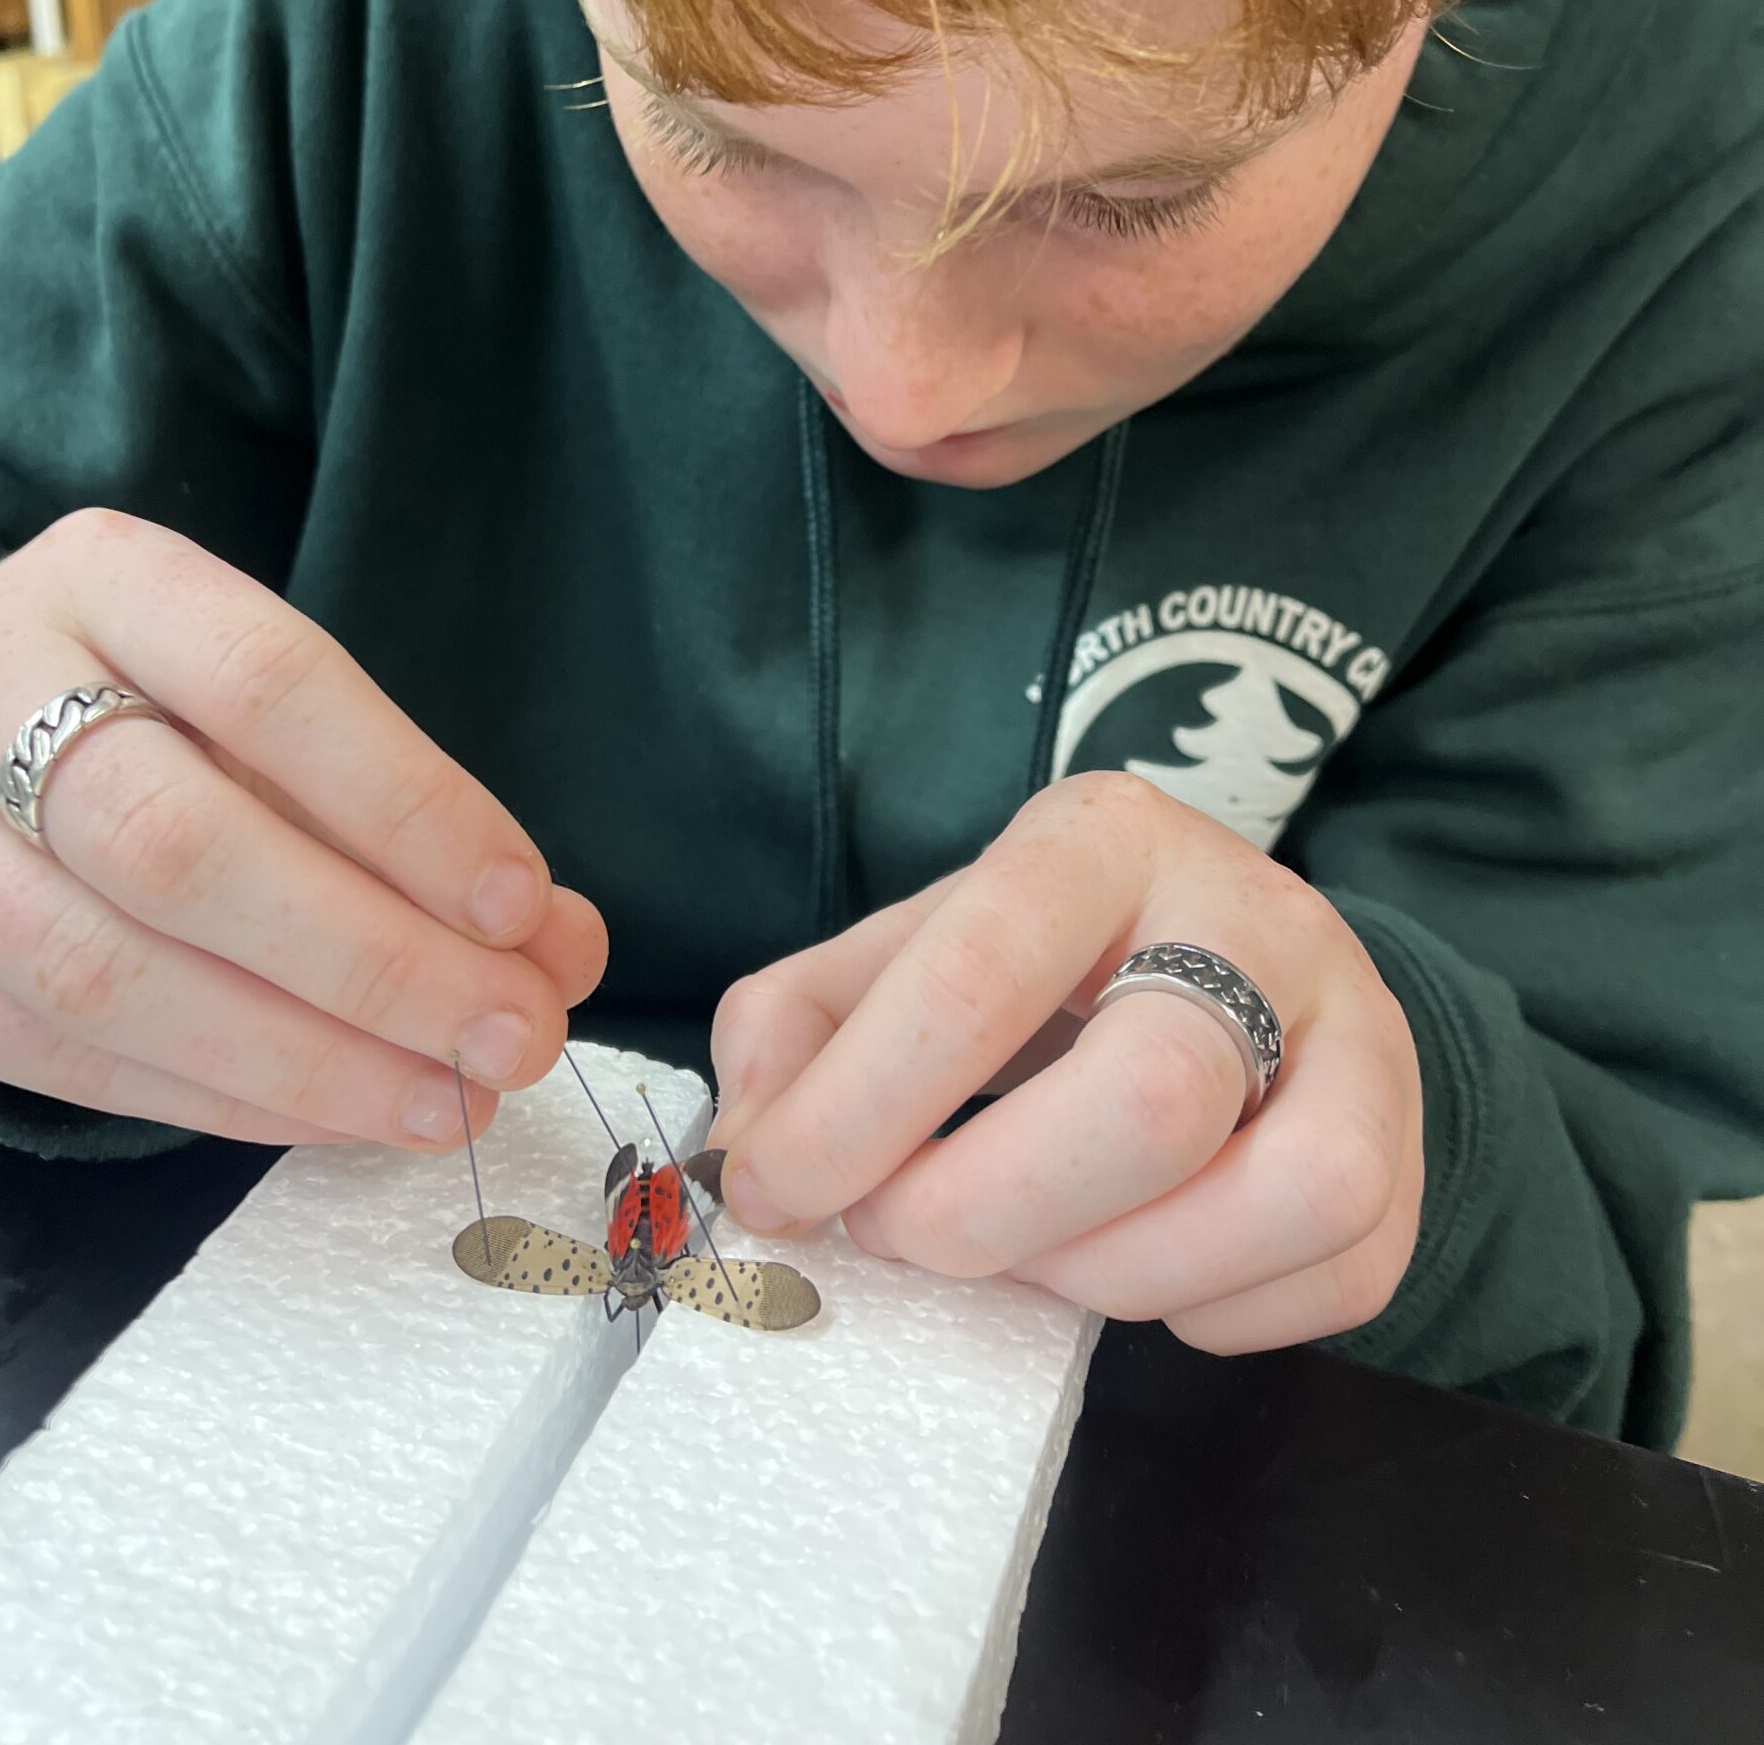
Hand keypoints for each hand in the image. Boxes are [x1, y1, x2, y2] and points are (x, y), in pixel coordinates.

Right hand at [0, 510, 604, 1149]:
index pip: (270, 683)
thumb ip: (399, 810)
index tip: (526, 908)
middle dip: (370, 960)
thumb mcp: (257, 703)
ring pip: (106, 973)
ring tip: (444, 1098)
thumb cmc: (140, 709)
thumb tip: (554, 944)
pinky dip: (218, 1099)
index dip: (409, 807)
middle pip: (178, 843)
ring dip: (303, 1059)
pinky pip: (59, 1057)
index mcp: (100, 575)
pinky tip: (333, 1114)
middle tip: (509, 1032)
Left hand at [706, 774, 1420, 1351]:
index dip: (860, 1107)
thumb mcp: (909, 947)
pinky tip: (1136, 1266)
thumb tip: (745, 1153)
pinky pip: (1339, 1274)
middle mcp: (1256, 913)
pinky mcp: (1407, 1148)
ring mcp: (1359, 1030)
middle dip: (988, 1209)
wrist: (1228, 952)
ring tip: (1029, 1255)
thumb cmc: (1040, 965)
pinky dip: (1214, 1313)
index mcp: (1104, 839)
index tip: (776, 1191)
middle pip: (1153, 1099)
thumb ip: (799, 1028)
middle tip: (904, 1234)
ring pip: (1288, 1191)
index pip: (981, 973)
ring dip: (1118, 1272)